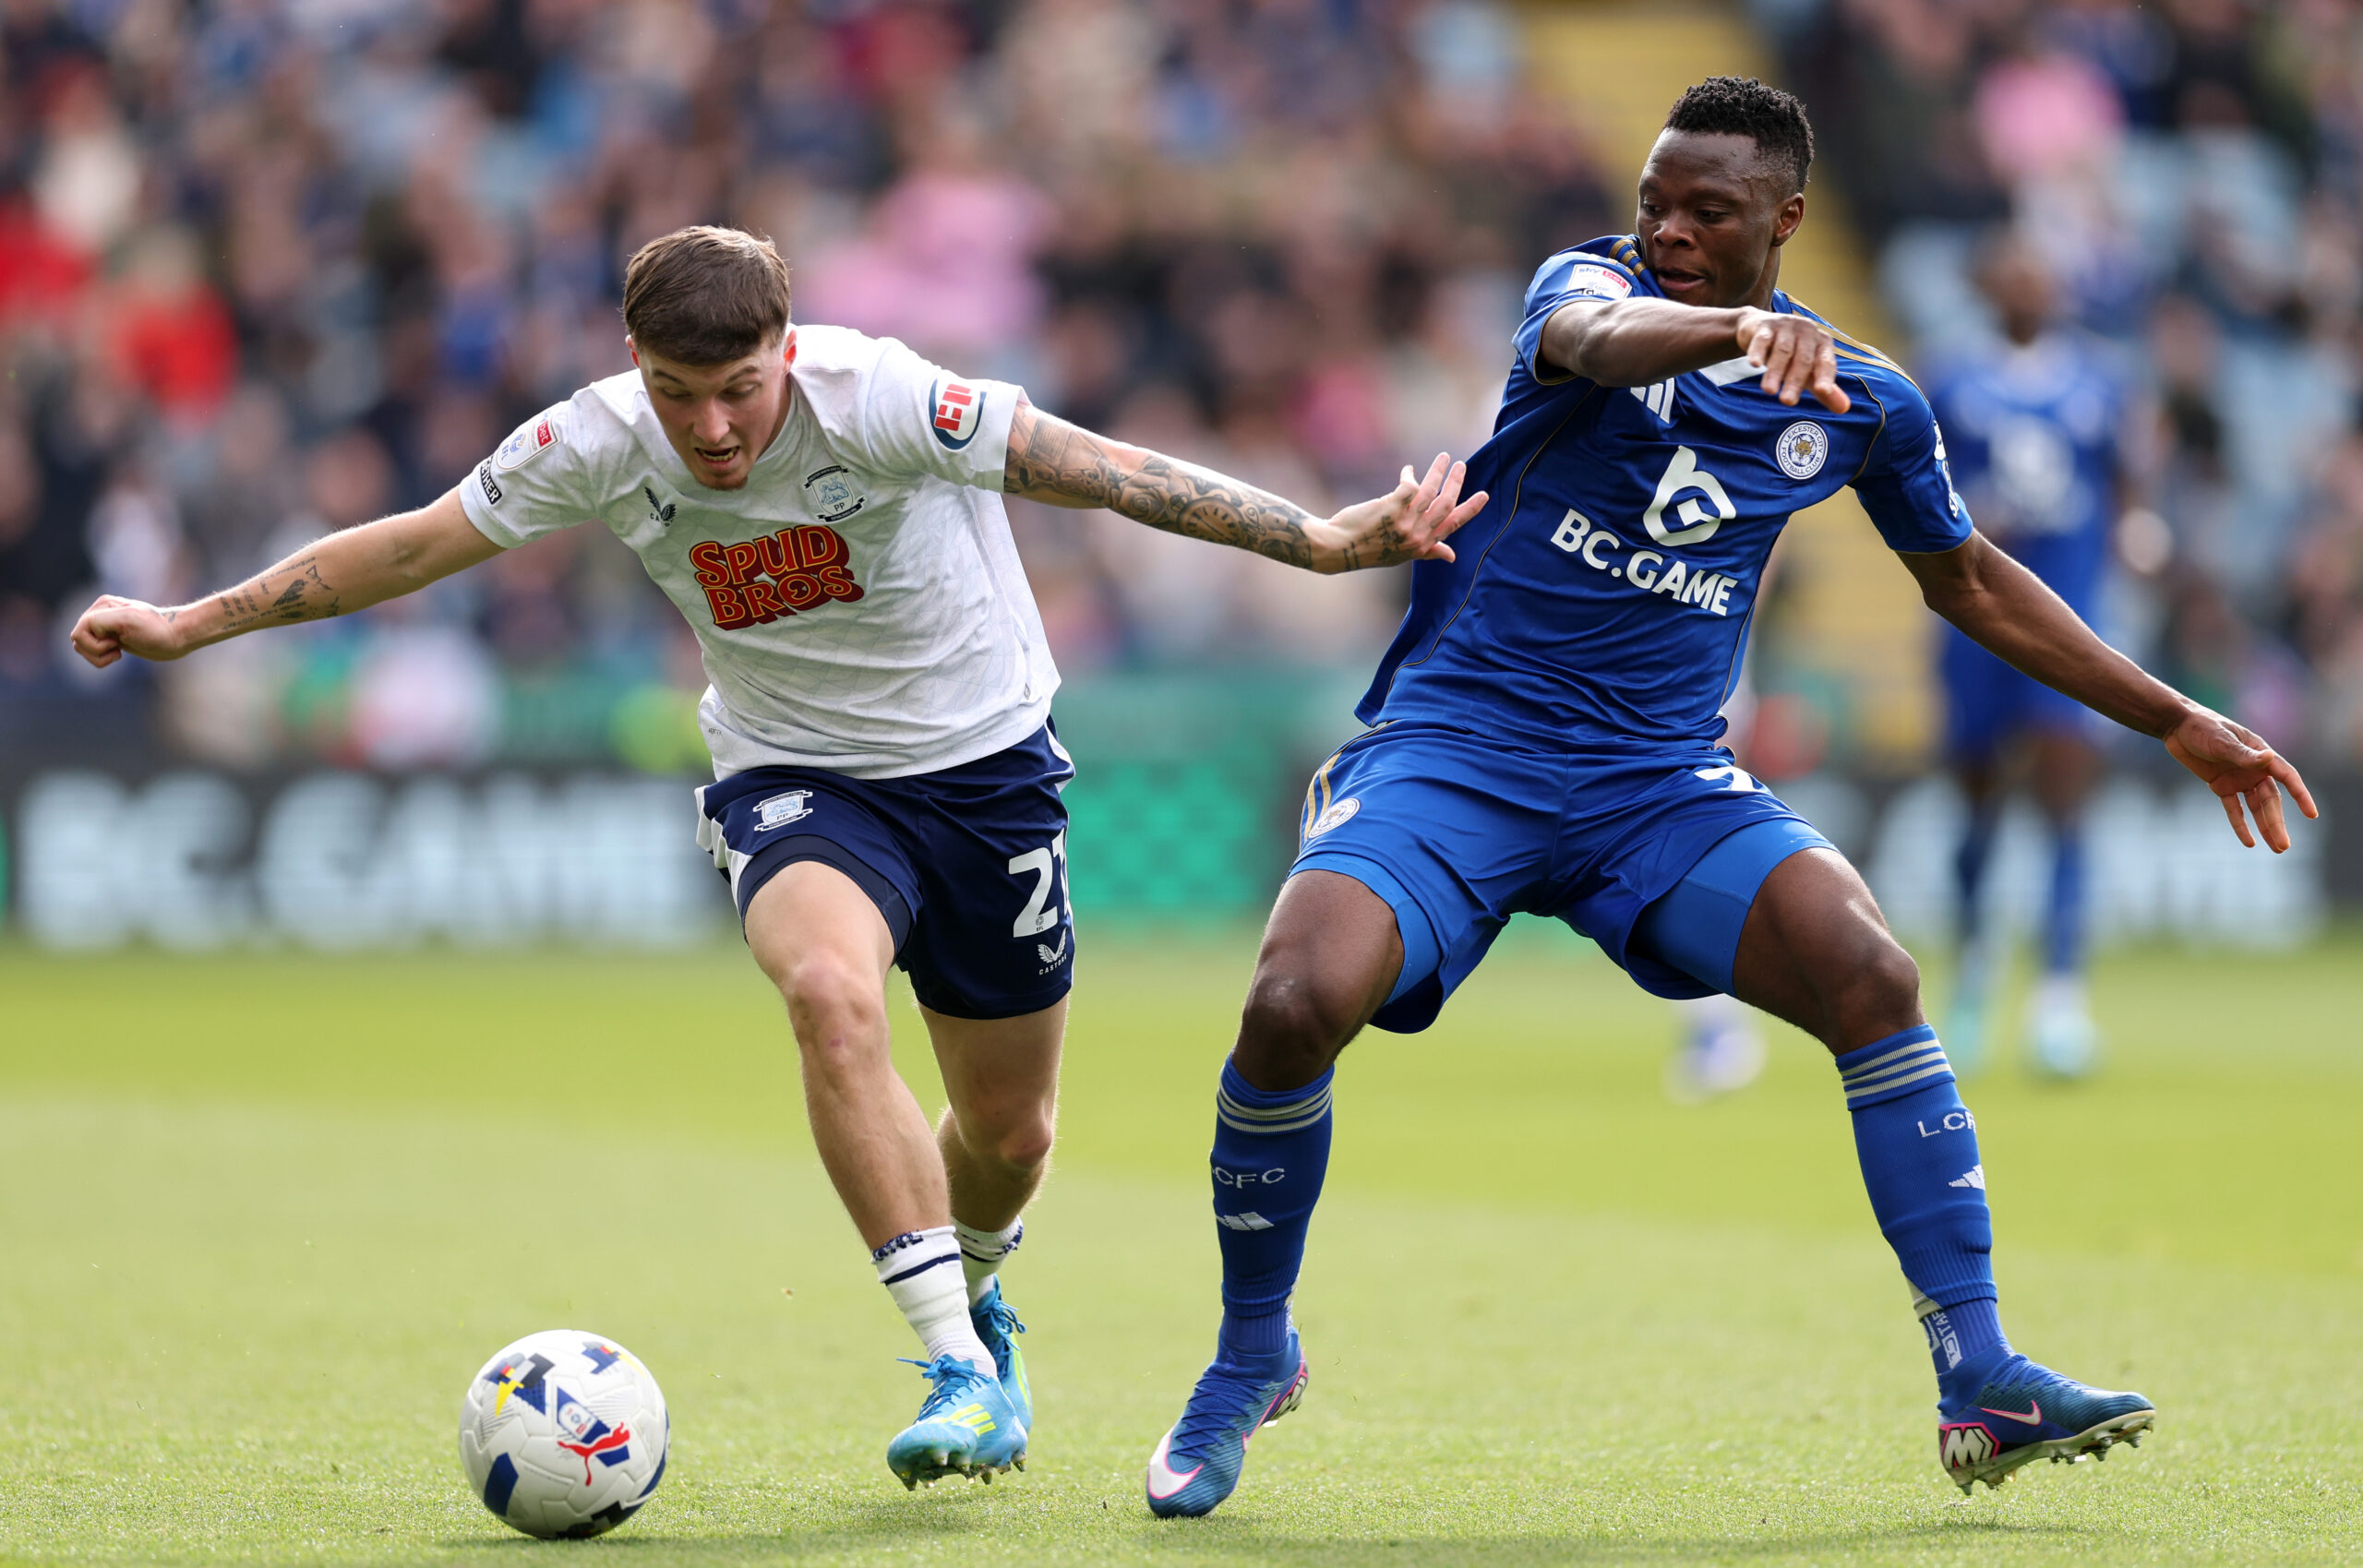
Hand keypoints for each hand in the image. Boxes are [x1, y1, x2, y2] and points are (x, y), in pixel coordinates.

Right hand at [70, 595, 189, 666]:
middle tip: (118, 649)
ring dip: (98, 657)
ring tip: (118, 653)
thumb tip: (84, 625)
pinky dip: (102, 658)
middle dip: (95, 652)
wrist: (178, 637)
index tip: (115, 642)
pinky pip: (92, 651)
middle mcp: (100, 614)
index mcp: (102, 606)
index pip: (79, 632)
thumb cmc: (157, 630)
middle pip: (77, 640)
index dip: (95, 644)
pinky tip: (119, 654)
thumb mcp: (128, 620)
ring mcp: (105, 627)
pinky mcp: (111, 638)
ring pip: (81, 647)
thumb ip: (100, 619)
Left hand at [1306, 453, 1488, 574]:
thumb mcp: (1403, 555)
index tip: (1484, 495)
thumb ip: (1429, 551)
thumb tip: (1452, 556)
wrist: (1340, 548)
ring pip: (1431, 491)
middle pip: (1446, 503)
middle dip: (1456, 482)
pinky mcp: (1391, 507)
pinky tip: (1407, 470)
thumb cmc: (1370, 549)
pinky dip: (1409, 475)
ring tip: (1443, 457)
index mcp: (1423, 545)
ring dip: (1438, 471)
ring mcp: (1404, 521)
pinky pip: (1409, 485)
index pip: (1454, 524)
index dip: (1470, 509)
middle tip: (1460, 465)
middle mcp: (1417, 534)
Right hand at [1736, 307, 1849, 412]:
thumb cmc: (1791, 354)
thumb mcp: (1808, 372)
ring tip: (1768, 391)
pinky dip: (1758, 351)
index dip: (1825, 376)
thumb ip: (1823, 390)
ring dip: (1775, 372)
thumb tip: (1844, 410)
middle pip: (1803, 359)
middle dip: (1795, 381)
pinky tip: (1754, 364)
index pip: (1825, 361)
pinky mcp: (1765, 326)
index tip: (1822, 391)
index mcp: (1822, 342)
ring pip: (1783, 351)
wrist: (1762, 329)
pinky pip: (1762, 339)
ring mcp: (1786, 327)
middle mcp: (1807, 332)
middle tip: (1787, 401)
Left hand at [2162, 706, 2317, 851]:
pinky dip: (2240, 824)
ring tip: (2276, 848)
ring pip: (2256, 807)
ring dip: (2265, 826)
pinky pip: (2234, 809)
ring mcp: (2239, 778)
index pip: (2287, 777)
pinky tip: (2249, 842)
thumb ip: (2243, 754)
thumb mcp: (2222, 741)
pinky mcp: (2221, 786)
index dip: (2300, 795)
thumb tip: (2269, 758)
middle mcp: (2254, 769)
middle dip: (2277, 823)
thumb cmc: (2203, 727)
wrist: (2177, 727)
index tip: (2311, 814)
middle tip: (2284, 847)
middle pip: (2270, 800)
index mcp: (2261, 755)